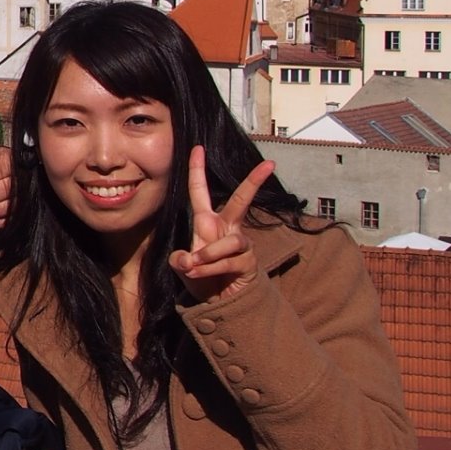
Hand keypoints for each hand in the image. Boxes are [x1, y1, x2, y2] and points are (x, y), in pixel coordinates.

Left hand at [170, 146, 267, 303]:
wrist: (218, 302)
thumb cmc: (201, 277)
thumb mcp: (183, 267)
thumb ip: (180, 260)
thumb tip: (189, 259)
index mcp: (206, 222)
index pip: (200, 191)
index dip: (197, 170)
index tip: (197, 147)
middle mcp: (226, 228)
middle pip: (240, 200)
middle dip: (254, 182)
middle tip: (270, 164)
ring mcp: (239, 244)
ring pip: (230, 241)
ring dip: (209, 255)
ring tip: (195, 266)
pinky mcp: (248, 261)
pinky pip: (230, 261)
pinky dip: (212, 269)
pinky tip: (201, 275)